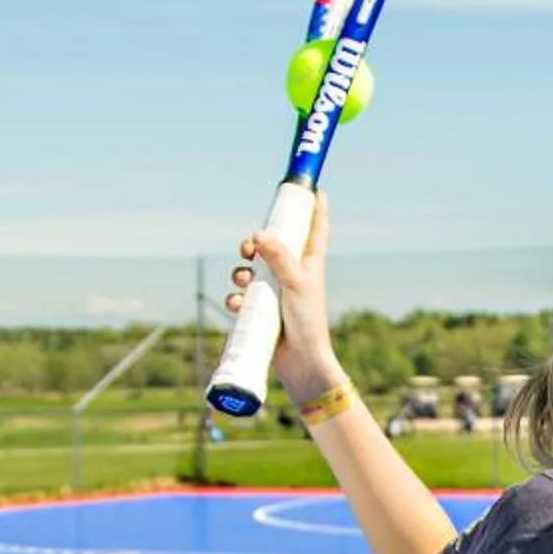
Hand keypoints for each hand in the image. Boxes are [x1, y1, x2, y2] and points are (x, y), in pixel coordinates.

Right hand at [225, 191, 344, 401]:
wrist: (302, 363)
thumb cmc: (307, 322)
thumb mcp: (295, 283)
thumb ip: (278, 256)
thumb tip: (258, 235)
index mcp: (309, 264)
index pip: (316, 229)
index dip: (316, 209)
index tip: (315, 190)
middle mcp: (293, 276)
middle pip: (273, 247)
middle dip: (255, 244)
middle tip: (248, 249)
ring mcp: (276, 294)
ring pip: (252, 271)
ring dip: (240, 272)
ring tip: (241, 281)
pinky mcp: (262, 313)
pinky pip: (242, 298)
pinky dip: (236, 299)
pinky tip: (236, 306)